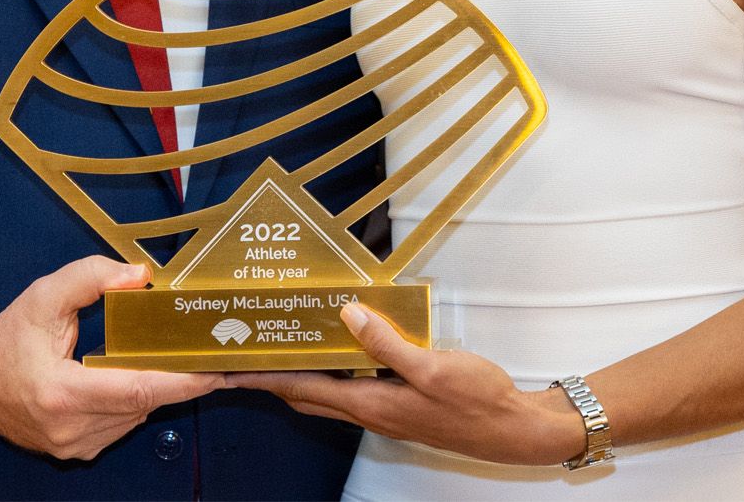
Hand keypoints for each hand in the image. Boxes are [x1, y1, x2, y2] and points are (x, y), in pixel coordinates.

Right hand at [0, 256, 222, 460]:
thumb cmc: (6, 337)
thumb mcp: (44, 295)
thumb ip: (91, 277)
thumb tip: (139, 275)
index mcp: (61, 393)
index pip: (137, 390)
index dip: (180, 380)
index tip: (214, 370)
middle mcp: (69, 428)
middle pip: (142, 404)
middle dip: (176, 380)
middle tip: (208, 356)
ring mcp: (72, 445)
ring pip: (134, 416)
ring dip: (153, 389)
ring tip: (171, 360)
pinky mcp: (73, 451)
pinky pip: (119, 425)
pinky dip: (132, 401)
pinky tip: (133, 376)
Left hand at [231, 304, 587, 467]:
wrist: (514, 429)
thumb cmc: (477, 401)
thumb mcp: (433, 366)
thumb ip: (387, 343)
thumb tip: (348, 315)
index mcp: (370, 404)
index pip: (302, 390)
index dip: (263, 379)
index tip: (228, 371)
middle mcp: (371, 412)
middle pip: (307, 396)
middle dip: (271, 379)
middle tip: (245, 355)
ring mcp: (386, 410)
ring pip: (329, 393)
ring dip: (302, 374)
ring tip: (283, 345)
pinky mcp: (402, 404)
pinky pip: (355, 387)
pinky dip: (337, 371)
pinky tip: (344, 347)